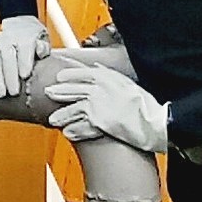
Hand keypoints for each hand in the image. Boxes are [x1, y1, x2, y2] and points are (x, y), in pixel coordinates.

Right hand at [0, 15, 51, 96]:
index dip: (24, 62)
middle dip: (10, 75)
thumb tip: (41, 52)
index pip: (24, 48)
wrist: (18, 26)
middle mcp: (7, 39)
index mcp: (24, 37)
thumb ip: (43, 47)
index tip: (25, 76)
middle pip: (7, 56)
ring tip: (1, 94)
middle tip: (14, 92)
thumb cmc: (33, 39)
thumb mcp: (43, 40)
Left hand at [44, 60, 168, 152]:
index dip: (68, 75)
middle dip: (58, 92)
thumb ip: (109, 75)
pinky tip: (68, 133)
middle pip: (71, 90)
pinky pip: (81, 127)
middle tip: (48, 93)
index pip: (80, 73)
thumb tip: (96, 69)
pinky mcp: (97, 123)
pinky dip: (74, 131)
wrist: (154, 121)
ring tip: (53, 120)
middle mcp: (97, 89)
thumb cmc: (144, 103)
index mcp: (105, 77)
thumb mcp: (126, 83)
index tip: (59, 77)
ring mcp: (95, 106)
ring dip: (62, 115)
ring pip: (72, 110)